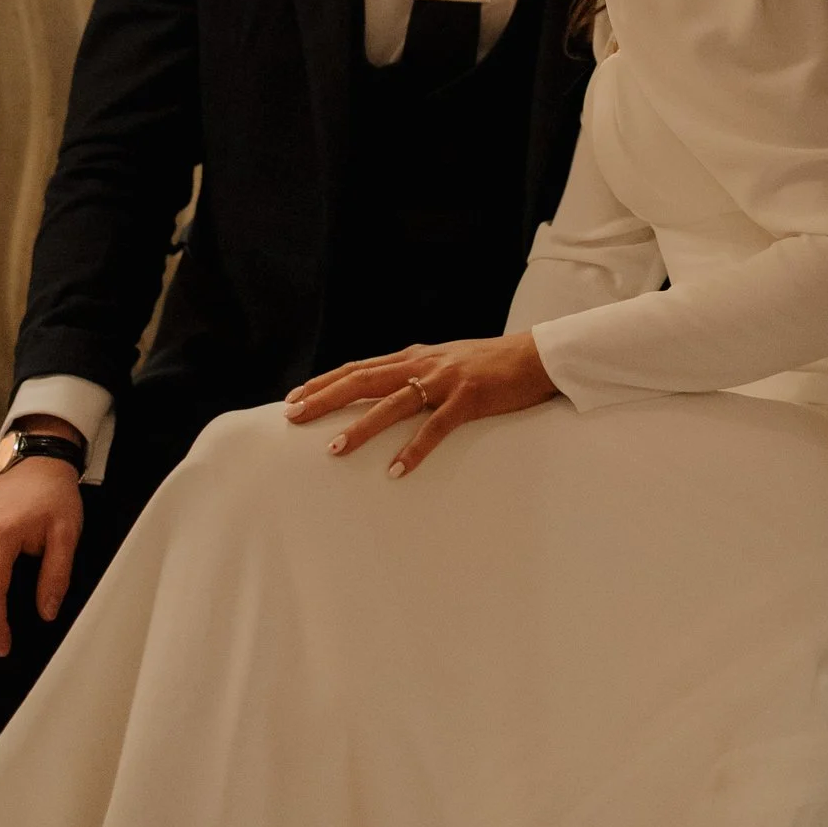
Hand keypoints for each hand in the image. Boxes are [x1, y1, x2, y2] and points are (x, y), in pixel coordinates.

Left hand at [285, 332, 559, 477]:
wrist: (533, 356)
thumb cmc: (489, 364)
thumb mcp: (443, 362)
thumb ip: (414, 374)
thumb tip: (384, 391)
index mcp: (413, 356)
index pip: (357, 367)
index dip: (324, 382)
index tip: (294, 399)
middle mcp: (422, 364)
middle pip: (362, 380)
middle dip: (325, 399)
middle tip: (293, 417)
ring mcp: (444, 380)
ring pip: (393, 404)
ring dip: (361, 427)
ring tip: (334, 450)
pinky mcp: (468, 399)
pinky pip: (436, 428)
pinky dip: (415, 449)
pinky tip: (396, 470)